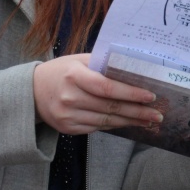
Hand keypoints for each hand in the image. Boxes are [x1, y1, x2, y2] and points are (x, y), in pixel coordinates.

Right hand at [33, 54, 163, 134]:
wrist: (32, 91)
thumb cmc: (62, 71)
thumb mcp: (79, 61)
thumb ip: (102, 64)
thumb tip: (133, 69)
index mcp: (74, 76)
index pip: (107, 87)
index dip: (130, 93)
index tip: (150, 96)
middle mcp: (70, 97)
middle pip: (110, 107)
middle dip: (137, 111)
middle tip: (157, 114)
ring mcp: (67, 115)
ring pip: (106, 121)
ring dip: (130, 121)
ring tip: (148, 120)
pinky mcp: (68, 128)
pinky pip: (97, 128)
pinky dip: (115, 125)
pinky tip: (128, 122)